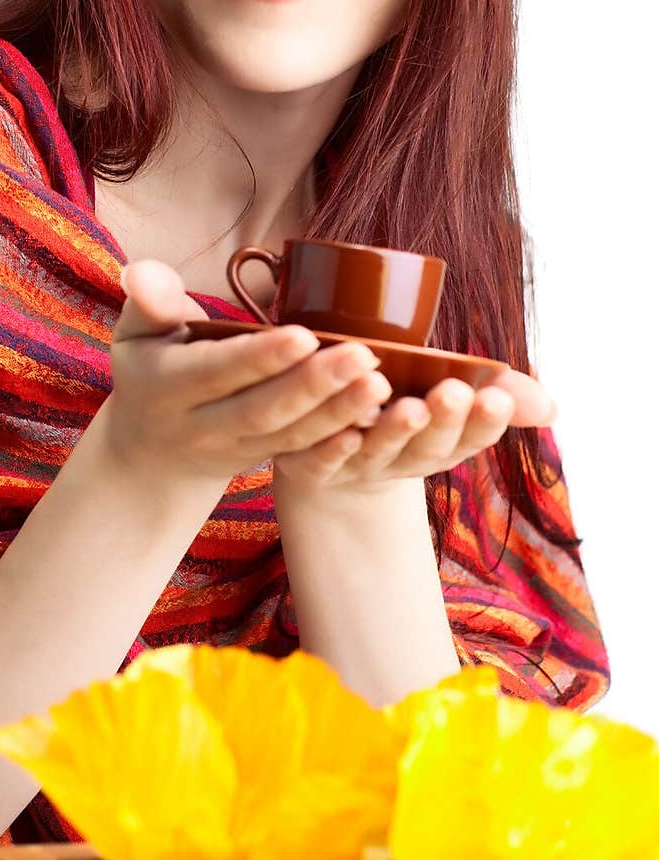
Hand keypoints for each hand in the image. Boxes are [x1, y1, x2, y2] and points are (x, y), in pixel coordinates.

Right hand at [104, 258, 388, 497]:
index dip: (259, 357)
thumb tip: (141, 271)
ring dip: (338, 412)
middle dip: (314, 385)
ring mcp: (234, 450)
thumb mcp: (135, 335)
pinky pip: (302, 456)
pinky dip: (337, 442)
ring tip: (380, 383)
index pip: (217, 372)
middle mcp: (201, 426)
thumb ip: (148, 301)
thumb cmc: (149, 372)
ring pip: (289, 436)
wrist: (151, 454)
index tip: (304, 335)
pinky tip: (376, 422)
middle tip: (365, 356)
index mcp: (167, 387)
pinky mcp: (263, 461)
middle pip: (262, 410)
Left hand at [272, 355, 554, 499]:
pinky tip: (345, 432)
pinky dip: (334, 450)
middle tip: (453, 394)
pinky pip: (320, 461)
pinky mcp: (309, 465)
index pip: (468, 438)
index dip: (484, 421)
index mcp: (437, 445)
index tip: (496, 395)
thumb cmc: (398, 409)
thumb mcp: (448, 398)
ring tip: (406, 403)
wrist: (328, 448)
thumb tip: (549, 409)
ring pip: (375, 450)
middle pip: (425, 448)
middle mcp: (399, 460)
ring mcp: (354, 466)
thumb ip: (497, 394)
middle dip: (442, 422)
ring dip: (393, 430)